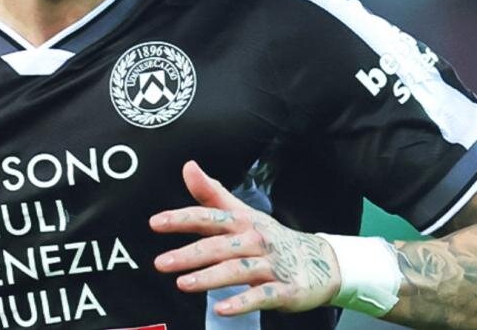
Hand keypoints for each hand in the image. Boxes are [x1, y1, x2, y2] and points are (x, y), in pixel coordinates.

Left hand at [150, 160, 341, 315]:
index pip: (209, 217)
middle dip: (189, 254)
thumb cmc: (270, 237)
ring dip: (209, 277)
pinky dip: (242, 302)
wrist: (320, 261)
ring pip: (237, 270)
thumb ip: (211, 194)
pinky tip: (222, 308)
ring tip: (183, 284)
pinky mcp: (284, 289)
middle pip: (219, 246)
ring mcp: (270, 265)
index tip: (156, 222)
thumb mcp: (242, 213)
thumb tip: (188, 167)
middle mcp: (255, 240)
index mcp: (242, 221)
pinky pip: (262, 296)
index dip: (182, 218)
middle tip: (161, 262)